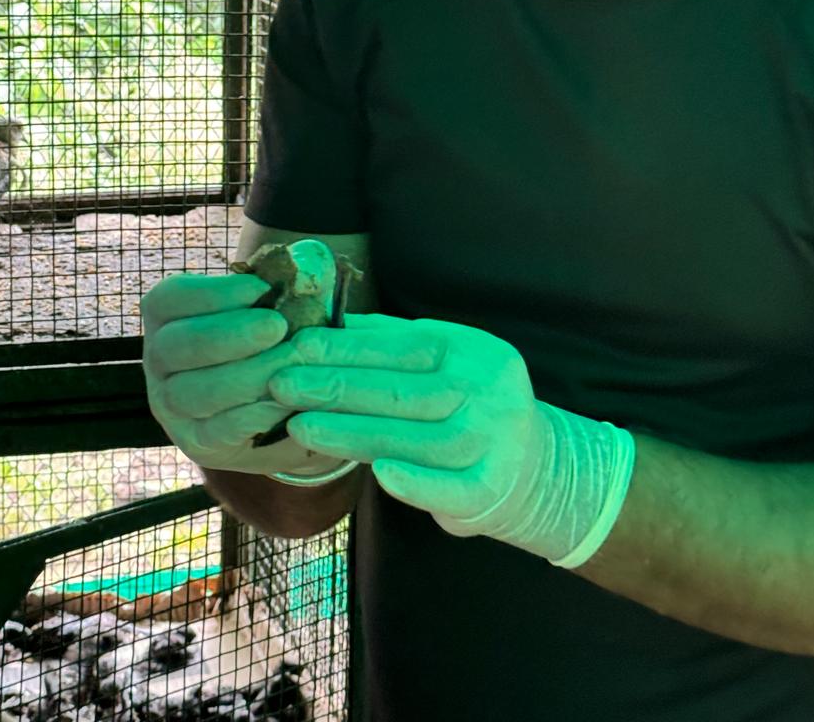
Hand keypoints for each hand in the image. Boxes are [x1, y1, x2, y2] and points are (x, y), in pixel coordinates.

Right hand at [140, 242, 348, 478]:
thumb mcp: (277, 301)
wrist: (279, 402)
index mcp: (167, 315)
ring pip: (194, 392)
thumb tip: (304, 263)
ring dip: (246, 375)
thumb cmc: (272, 337)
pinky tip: (285, 399)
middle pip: (177, 346)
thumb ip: (287, 277)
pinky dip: (252, 415)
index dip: (214, 293)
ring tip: (291, 361)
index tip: (261, 287)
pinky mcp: (197, 442)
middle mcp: (158, 360)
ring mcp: (172, 405)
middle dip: (229, 335)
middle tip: (278, 326)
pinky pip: (217, 431)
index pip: (172, 298)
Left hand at [265, 314, 550, 542]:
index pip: (403, 346)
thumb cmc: (471, 408)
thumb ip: (397, 343)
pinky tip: (378, 473)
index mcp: (474, 351)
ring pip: (413, 438)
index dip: (348, 346)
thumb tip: (338, 321)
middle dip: (335, 386)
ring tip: (300, 426)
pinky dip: (415, 483)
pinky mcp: (489, 491)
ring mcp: (493, 443)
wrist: (533, 469)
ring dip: (352, 432)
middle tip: (280, 383)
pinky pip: (449, 488)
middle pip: (402, 390)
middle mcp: (488, 392)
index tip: (299, 346)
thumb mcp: (448, 362)